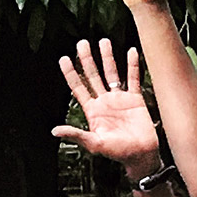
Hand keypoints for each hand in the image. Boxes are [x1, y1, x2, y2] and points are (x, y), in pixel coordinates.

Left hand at [54, 39, 162, 172]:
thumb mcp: (94, 144)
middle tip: (82, 43)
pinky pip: (134, 79)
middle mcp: (104, 102)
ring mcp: (120, 99)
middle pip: (93, 75)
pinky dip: (133, 65)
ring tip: (104, 41)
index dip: (71, 73)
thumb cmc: (118, 153)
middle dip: (87, 59)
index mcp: (93, 111)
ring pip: (112, 73)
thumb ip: (76, 135)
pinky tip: (131, 52)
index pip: (78, 87)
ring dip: (108, 58)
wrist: (141, 155)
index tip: (64, 58)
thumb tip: (55, 131)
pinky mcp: (135, 99)